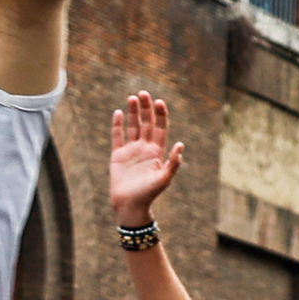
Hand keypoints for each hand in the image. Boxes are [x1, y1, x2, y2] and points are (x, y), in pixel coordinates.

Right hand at [109, 92, 183, 225]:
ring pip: (132, 127)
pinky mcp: (117, 155)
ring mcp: (131, 151)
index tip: (159, 102)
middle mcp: (144, 149)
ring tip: (132, 98)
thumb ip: (173, 163)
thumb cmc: (149, 194)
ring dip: (133, 112)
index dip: (160, 115)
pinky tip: (119, 113)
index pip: (160, 128)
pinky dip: (117, 124)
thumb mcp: (164, 179)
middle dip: (146, 109)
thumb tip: (181, 144)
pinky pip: (117, 136)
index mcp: (157, 152)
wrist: (130, 206)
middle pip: (146, 123)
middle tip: (144, 93)